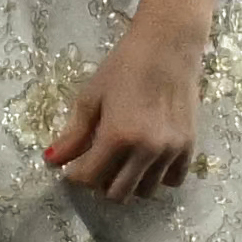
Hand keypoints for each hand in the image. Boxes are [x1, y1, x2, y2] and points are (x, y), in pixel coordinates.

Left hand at [47, 0, 219, 200]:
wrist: (168, 48)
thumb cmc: (123, 67)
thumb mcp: (91, 98)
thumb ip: (74, 134)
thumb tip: (51, 160)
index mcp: (118, 136)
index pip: (90, 178)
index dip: (76, 176)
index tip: (72, 166)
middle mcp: (147, 150)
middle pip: (118, 193)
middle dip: (100, 183)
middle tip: (96, 164)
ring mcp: (171, 151)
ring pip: (145, 191)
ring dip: (129, 182)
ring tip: (121, 161)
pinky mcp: (190, 147)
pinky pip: (173, 180)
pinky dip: (157, 176)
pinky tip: (146, 159)